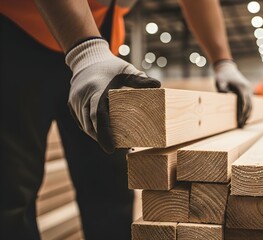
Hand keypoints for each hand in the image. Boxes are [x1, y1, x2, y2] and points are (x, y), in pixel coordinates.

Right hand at [66, 38, 160, 152]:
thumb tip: (158, 86)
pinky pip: (81, 122)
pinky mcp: (72, 105)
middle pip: (91, 125)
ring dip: (97, 135)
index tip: (111, 149)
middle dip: (103, 139)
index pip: (99, 115)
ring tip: (113, 142)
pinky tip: (103, 134)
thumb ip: (140, 79)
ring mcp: (75, 101)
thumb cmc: (111, 66)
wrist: (87, 59)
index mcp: (96, 89)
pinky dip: (91, 129)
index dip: (104, 133)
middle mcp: (83, 96)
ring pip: (85, 126)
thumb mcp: (126, 70)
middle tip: (118, 148)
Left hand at [214, 60, 251, 127]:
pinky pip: (250, 101)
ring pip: (251, 104)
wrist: (226, 67)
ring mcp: (248, 89)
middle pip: (249, 105)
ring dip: (248, 114)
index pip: (242, 104)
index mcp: (241, 88)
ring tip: (244, 123)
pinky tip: (245, 116)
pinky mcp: (247, 90)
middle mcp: (247, 89)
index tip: (238, 122)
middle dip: (246, 116)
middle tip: (241, 126)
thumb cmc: (221, 75)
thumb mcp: (219, 81)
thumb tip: (225, 94)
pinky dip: (248, 109)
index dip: (241, 113)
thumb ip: (222, 88)